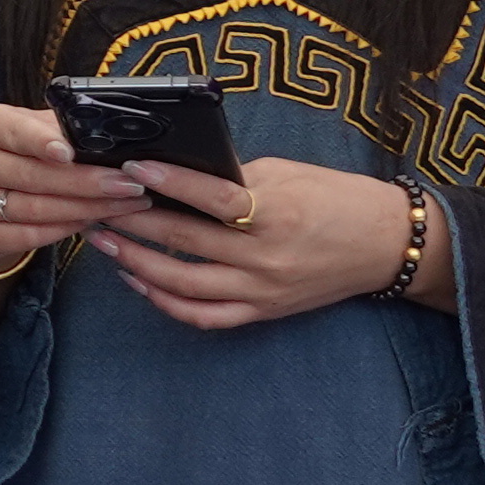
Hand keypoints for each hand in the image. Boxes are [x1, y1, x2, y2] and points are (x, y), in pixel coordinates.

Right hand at [0, 101, 148, 269]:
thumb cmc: (21, 154)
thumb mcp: (35, 130)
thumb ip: (64, 130)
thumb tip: (114, 139)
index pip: (15, 131)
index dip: (42, 142)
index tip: (69, 153)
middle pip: (33, 175)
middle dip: (87, 182)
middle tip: (128, 184)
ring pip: (35, 209)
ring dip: (85, 208)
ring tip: (123, 204)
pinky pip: (28, 236)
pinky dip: (64, 230)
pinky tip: (91, 222)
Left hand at [90, 155, 417, 331]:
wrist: (386, 244)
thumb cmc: (337, 197)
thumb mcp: (289, 173)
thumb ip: (236, 177)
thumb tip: (177, 174)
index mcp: (278, 212)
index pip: (214, 198)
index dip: (169, 183)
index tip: (131, 169)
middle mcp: (267, 256)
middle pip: (186, 241)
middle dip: (133, 222)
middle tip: (98, 204)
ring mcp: (263, 289)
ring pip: (184, 284)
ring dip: (137, 263)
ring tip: (105, 242)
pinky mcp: (263, 311)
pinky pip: (204, 316)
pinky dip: (166, 302)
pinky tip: (139, 280)